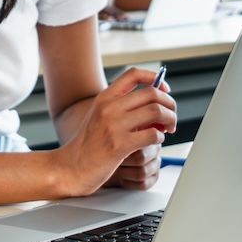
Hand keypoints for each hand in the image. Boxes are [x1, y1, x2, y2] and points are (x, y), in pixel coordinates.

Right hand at [54, 67, 176, 196]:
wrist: (70, 167)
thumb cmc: (88, 145)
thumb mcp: (99, 117)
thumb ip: (121, 107)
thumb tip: (155, 102)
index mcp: (104, 97)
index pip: (133, 74)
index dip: (154, 78)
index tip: (164, 89)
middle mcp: (109, 107)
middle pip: (152, 93)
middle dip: (169, 104)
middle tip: (171, 116)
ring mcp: (114, 126)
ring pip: (156, 111)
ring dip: (169, 120)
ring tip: (168, 130)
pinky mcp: (119, 145)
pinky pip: (152, 134)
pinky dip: (160, 138)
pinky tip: (155, 142)